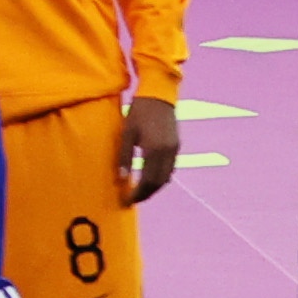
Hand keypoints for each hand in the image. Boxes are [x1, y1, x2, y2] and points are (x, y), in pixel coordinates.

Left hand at [119, 89, 182, 203]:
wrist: (159, 96)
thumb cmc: (138, 112)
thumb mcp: (126, 133)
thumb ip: (124, 156)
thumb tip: (121, 179)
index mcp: (154, 150)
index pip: (148, 181)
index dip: (138, 193)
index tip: (127, 201)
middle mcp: (168, 153)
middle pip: (159, 182)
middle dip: (146, 193)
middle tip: (132, 200)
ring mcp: (175, 150)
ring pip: (166, 177)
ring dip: (154, 186)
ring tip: (139, 191)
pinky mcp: (177, 146)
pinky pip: (170, 168)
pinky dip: (160, 176)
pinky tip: (149, 177)